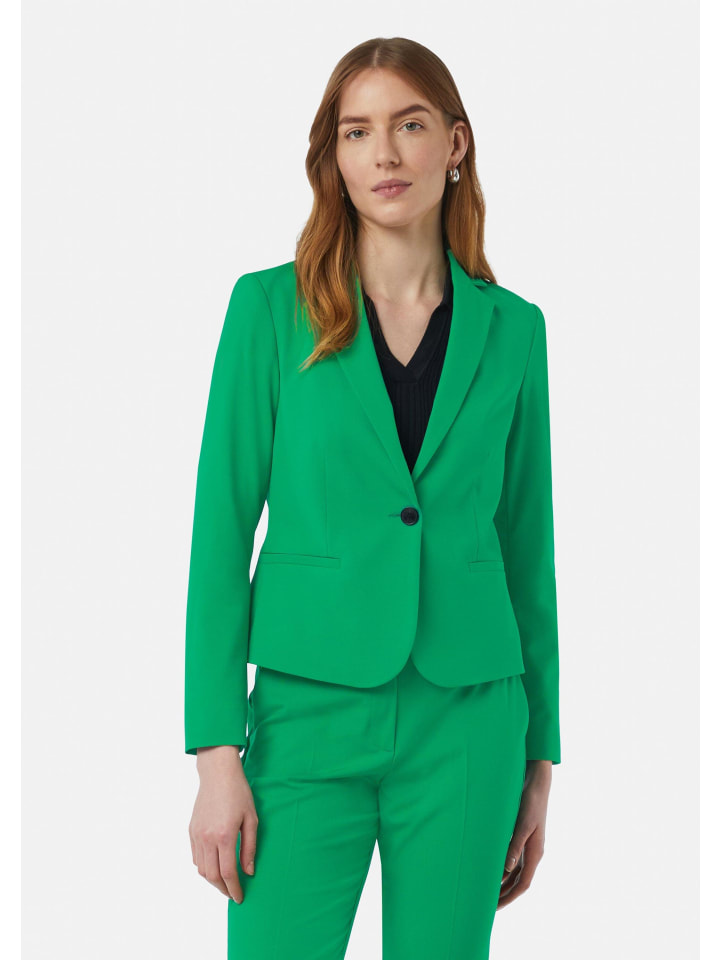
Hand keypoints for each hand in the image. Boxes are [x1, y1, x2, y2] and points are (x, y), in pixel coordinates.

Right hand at [188, 746, 257, 903]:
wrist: (217, 773)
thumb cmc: (238, 792)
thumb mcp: (251, 819)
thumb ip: (249, 847)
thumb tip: (248, 872)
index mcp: (224, 836)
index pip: (228, 873)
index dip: (234, 889)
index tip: (240, 898)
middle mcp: (207, 838)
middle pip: (212, 876)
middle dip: (223, 889)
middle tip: (233, 894)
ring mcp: (197, 835)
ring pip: (201, 869)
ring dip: (212, 880)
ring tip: (225, 882)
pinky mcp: (191, 830)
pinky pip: (195, 857)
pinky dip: (204, 867)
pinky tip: (214, 866)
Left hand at [497, 759, 551, 907]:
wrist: (537, 784)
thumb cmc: (531, 803)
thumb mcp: (522, 825)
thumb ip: (515, 847)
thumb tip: (507, 870)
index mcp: (535, 853)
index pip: (523, 884)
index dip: (509, 897)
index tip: (495, 908)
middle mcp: (532, 853)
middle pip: (518, 881)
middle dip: (504, 894)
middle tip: (486, 905)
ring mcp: (528, 846)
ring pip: (515, 872)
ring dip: (502, 882)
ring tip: (486, 891)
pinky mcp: (522, 837)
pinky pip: (513, 859)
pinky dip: (503, 867)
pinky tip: (491, 869)